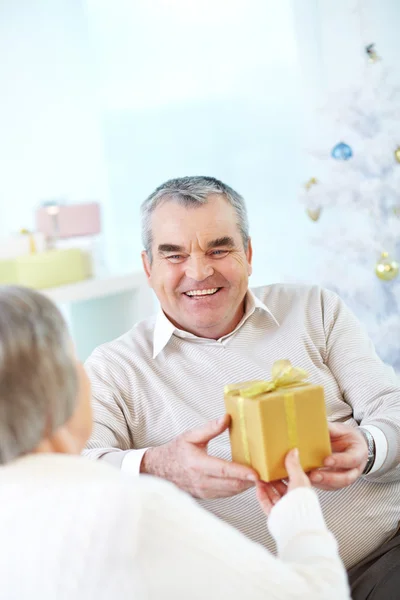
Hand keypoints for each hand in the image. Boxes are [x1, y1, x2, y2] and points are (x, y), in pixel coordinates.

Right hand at [140, 415, 258, 498]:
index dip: (241, 472)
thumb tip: (227, 418)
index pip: (223, 470)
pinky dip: (239, 488)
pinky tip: (247, 480)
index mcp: (197, 464)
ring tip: (262, 476)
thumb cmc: (175, 452)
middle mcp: (201, 481)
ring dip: (247, 485)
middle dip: (251, 480)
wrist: (159, 470)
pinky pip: (227, 494)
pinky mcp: (207, 496)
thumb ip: (210, 428)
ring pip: (232, 491)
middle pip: (232, 484)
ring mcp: (204, 491)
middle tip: (268, 473)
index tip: (256, 473)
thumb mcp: (190, 435)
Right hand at [256, 448, 310, 516]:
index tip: (277, 463)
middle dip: (272, 478)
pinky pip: (266, 503)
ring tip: (259, 476)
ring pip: (273, 494)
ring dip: (265, 485)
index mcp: (302, 490)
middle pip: (281, 487)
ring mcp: (284, 508)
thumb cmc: (302, 503)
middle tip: (265, 469)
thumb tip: (293, 451)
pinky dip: (261, 495)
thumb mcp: (299, 479)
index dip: (284, 470)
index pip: (292, 478)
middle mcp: (293, 500)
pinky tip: (258, 488)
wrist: (297, 524)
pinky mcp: (275, 515)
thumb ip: (293, 465)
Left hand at [308, 422, 367, 490]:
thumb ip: (330, 429)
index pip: (352, 459)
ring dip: (322, 483)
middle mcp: (355, 468)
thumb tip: (313, 425)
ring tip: (308, 478)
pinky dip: (319, 484)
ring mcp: (347, 476)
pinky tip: (307, 480)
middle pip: (346, 478)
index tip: (326, 461)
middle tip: (314, 475)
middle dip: (329, 478)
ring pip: (337, 485)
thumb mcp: (341, 429)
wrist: (351, 444)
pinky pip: (329, 487)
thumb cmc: (346, 437)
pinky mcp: (338, 482)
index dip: (339, 461)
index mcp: (359, 453)